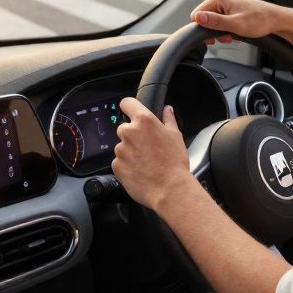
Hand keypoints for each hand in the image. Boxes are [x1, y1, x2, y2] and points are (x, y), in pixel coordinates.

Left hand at [112, 97, 194, 211]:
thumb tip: (167, 110)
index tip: (131, 111)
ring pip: (122, 146)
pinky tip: (140, 171)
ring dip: (130, 151)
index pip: (127, 103)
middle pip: (125, 128)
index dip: (130, 107)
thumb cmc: (174, 163)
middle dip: (133, 135)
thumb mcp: (176, 136)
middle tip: (147, 146)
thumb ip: (168, 120)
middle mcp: (129, 132)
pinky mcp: (117, 165)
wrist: (170, 189)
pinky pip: (119, 162)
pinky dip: (127, 165)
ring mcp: (121, 149)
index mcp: (144, 121)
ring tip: (146, 162)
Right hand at [190, 0, 291, 44]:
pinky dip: (226, 29)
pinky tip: (235, 33)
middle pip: (204, 18)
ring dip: (220, 32)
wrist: (276, 20)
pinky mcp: (231, 9)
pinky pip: (221, 21)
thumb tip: (198, 18)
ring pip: (213, 21)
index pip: (196, 14)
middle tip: (226, 37)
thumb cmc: (260, 20)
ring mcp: (226, 3)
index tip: (213, 37)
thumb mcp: (235, 25)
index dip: (202, 28)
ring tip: (233, 35)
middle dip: (213, 31)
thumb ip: (215, 22)